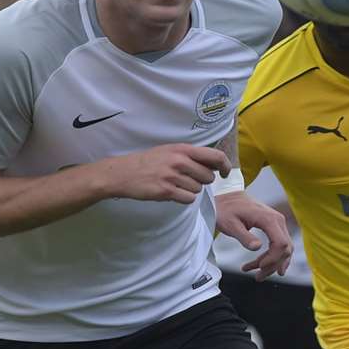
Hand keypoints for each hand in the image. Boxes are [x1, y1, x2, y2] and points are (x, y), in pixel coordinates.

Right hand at [101, 144, 231, 203]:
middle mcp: (180, 161)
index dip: (225, 166)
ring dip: (190, 190)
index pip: (215, 156)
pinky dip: (183, 198)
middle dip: (202, 181)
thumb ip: (190, 155)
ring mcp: (173, 176)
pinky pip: (188, 199)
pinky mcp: (166, 191)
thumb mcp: (169, 150)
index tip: (225, 173)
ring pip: (198, 189)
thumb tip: (214, 164)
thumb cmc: (148, 162)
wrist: (123, 172)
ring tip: (175, 184)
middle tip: (187, 179)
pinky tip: (172, 192)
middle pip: (208, 177)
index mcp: (182, 149)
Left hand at [215, 191, 293, 279]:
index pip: (281, 244)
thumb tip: (257, 248)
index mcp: (269, 219)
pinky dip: (274, 258)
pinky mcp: (275, 227)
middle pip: (285, 248)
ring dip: (273, 264)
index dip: (272, 259)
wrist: (227, 197)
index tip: (258, 267)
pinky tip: (265, 267)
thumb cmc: (226, 210)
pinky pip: (280, 245)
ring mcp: (278, 223)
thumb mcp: (230, 225)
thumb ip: (244, 236)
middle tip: (257, 276)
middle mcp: (278, 220)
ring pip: (285, 249)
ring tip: (258, 275)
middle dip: (272, 265)